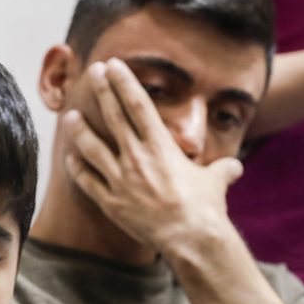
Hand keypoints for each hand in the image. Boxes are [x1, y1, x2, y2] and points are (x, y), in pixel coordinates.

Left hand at [63, 58, 242, 256]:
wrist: (189, 237)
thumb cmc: (205, 208)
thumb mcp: (216, 182)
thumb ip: (222, 170)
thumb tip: (234, 168)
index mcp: (161, 146)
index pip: (139, 106)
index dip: (125, 83)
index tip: (113, 65)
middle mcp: (137, 158)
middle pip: (114, 117)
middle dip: (102, 92)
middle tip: (92, 72)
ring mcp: (120, 180)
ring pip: (93, 148)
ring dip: (80, 130)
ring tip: (69, 115)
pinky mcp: (110, 202)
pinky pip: (88, 181)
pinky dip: (78, 169)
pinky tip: (70, 158)